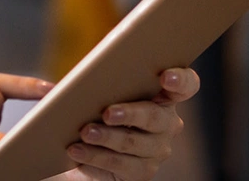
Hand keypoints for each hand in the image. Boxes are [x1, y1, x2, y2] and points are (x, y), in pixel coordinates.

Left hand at [60, 68, 198, 180]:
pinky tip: (77, 151)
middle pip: (155, 116)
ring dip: (106, 137)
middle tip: (107, 113)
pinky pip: (120, 164)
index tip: (165, 77)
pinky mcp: (142, 172)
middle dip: (130, 114)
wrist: (83, 148)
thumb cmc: (94, 110)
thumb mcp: (96, 93)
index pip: (186, 85)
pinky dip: (95, 156)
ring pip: (134, 142)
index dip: (181, 80)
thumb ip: (91, 84)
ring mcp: (157, 149)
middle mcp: (167, 123)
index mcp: (162, 95)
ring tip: (85, 132)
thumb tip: (62, 84)